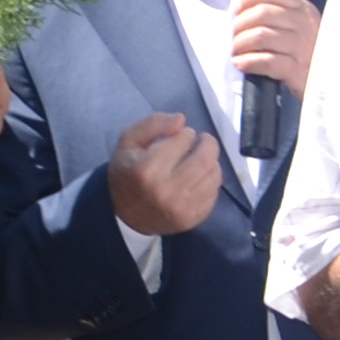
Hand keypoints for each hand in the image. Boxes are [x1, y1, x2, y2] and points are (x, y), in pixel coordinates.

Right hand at [109, 111, 223, 238]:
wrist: (125, 215)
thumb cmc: (127, 172)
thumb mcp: (129, 141)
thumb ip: (153, 124)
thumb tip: (182, 119)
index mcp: (147, 169)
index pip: (183, 141)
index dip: (186, 133)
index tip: (183, 134)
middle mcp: (166, 190)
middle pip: (204, 160)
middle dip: (208, 144)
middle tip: (204, 140)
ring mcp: (181, 208)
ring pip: (213, 176)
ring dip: (212, 162)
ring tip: (202, 158)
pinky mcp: (191, 219)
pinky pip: (213, 194)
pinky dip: (211, 181)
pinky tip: (199, 177)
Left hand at [226, 0, 319, 100]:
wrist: (331, 87)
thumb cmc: (308, 56)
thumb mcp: (300, 28)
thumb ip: (278, 13)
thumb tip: (240, 1)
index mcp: (305, 9)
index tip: (237, 7)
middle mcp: (306, 24)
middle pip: (263, 12)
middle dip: (240, 23)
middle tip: (233, 35)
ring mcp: (303, 47)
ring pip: (261, 36)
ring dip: (241, 43)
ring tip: (236, 51)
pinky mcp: (298, 70)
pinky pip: (266, 61)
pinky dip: (248, 61)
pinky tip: (241, 64)